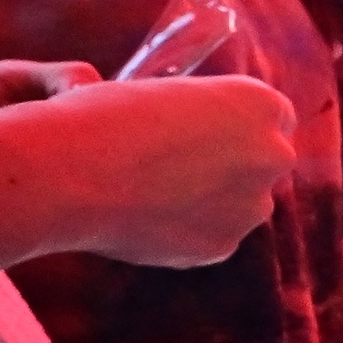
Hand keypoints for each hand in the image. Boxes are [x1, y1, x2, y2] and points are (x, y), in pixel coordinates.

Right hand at [3, 77, 298, 266]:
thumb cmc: (104, 118)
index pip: (272, 117)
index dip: (237, 125)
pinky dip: (186, 231)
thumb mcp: (167, 95)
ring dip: (211, 202)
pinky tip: (145, 217)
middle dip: (233, 165)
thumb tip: (212, 141)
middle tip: (178, 167)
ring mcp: (252, 206)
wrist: (70, 171)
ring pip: (241, 204)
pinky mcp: (224, 246)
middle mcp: (272, 154)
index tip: (208, 133)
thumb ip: (205, 119)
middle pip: (264, 162)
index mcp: (262, 104)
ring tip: (151, 192)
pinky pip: (212, 237)